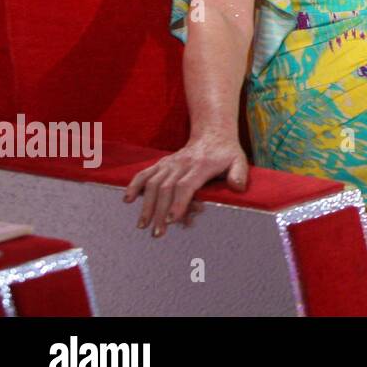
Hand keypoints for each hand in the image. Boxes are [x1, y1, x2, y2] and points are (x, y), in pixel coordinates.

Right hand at [123, 134, 248, 236]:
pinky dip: (134, 185)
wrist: (213, 135)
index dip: (178, 203)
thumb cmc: (226, 153)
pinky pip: (144, 173)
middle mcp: (182, 163)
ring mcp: (169, 163)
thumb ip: (239, 174)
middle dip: (159, 211)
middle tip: (157, 232)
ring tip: (142, 225)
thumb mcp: (239, 161)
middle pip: (166, 188)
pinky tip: (127, 199)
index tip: (171, 220)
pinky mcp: (161, 163)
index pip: (186, 185)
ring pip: (153, 183)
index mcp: (201, 165)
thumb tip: (238, 187)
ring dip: (146, 204)